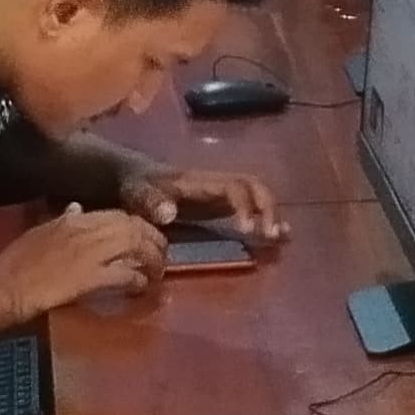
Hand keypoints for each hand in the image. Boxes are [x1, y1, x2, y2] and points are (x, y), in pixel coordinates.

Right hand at [0, 204, 168, 318]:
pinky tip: (141, 288)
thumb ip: (62, 220)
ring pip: (136, 247)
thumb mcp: (39, 232)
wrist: (5, 288)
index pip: (118, 214)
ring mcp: (90, 253)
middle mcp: (86, 230)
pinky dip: (138, 280)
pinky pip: (126, 274)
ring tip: (156, 273)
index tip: (144, 238)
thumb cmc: (15, 263)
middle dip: (153, 240)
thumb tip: (77, 208)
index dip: (137, 226)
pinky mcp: (91, 277)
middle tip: (160, 256)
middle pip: (134, 227)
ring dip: (151, 260)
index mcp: (74, 219)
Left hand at [123, 164, 286, 244]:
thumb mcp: (137, 192)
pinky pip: (249, 208)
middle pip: (254, 186)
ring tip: (280, 238)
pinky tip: (276, 237)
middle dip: (267, 208)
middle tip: (269, 235)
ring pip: (256, 196)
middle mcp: (217, 184)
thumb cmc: (136, 186)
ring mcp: (221, 194)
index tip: (246, 229)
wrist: (133, 176)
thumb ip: (151, 201)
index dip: (245, 205)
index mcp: (201, 181)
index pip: (234, 186)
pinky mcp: (220, 206)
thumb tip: (170, 214)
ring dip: (271, 214)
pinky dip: (264, 220)